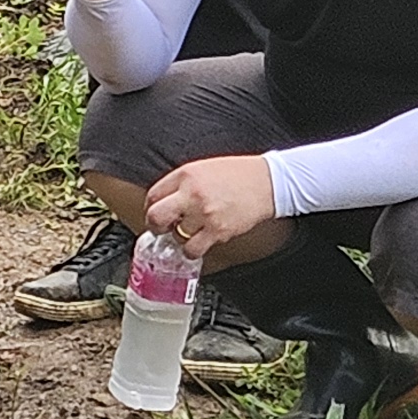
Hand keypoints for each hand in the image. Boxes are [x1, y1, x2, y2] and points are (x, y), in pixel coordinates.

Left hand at [141, 153, 282, 260]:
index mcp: (185, 175)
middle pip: (156, 216)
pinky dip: (192, 250)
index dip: (150, 207)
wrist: (267, 182)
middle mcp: (192, 194)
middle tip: (160, 228)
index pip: (153, 195)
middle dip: (154, 225)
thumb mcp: (202, 168)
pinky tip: (197, 244)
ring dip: (178, 237)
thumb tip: (164, 199)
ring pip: (175, 236)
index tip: (154, 212)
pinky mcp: (219, 230)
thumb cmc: (237, 174)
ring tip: (188, 232)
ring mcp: (205, 214)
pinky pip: (193, 249)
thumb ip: (181, 182)